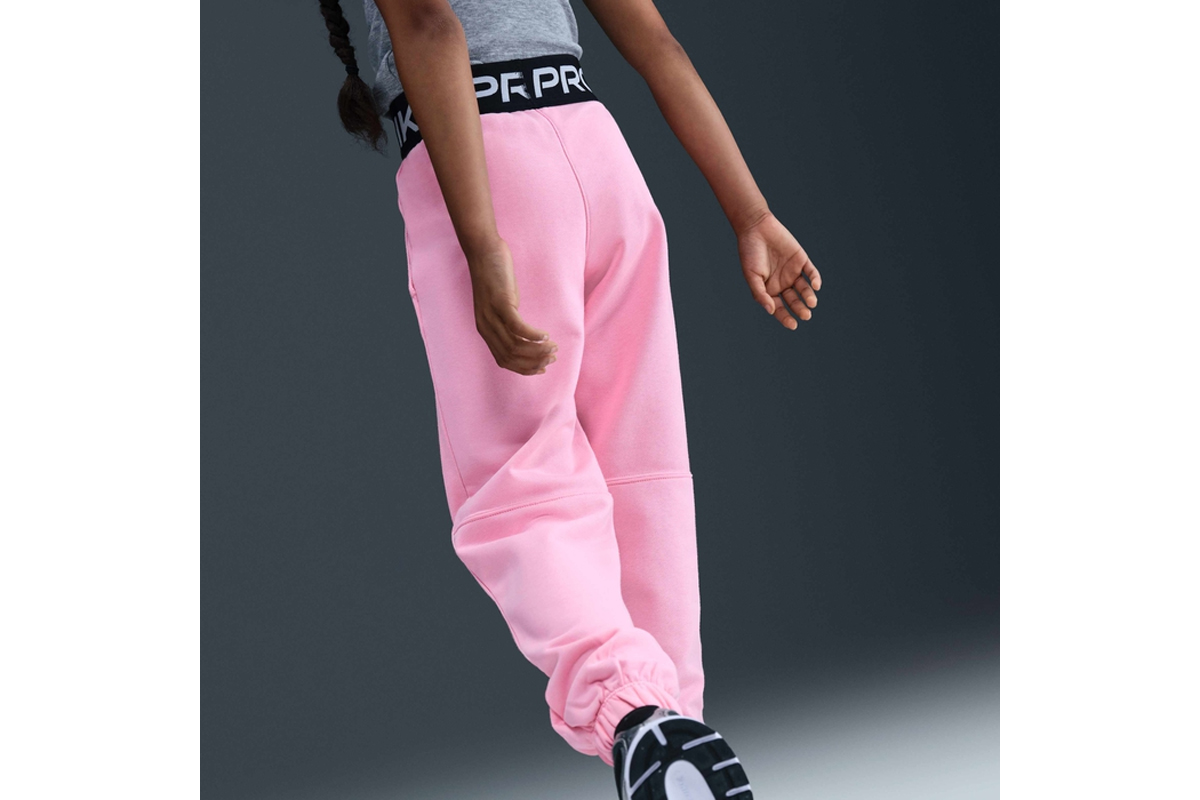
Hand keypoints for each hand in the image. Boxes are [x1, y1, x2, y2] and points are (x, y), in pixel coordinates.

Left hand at [467, 238, 557, 374]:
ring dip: (538, 350)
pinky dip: (534, 335)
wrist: (483, 250)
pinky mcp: (501, 303)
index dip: (524, 369)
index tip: (542, 368)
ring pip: (516, 346)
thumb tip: (524, 335)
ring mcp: (492, 316)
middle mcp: (486, 326)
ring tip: (553, 347)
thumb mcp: (499, 304)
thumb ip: (506, 321)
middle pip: (511, 357)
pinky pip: (518, 327)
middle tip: (552, 357)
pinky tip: (546, 334)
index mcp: (486, 330)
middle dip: (534, 362)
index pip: (504, 361)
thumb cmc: (495, 276)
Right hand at [737, 211, 822, 329]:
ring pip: (804, 289)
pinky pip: (811, 272)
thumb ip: (760, 293)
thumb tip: (771, 310)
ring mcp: (793, 272)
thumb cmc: (750, 253)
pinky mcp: (801, 260)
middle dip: (800, 309)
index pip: (779, 308)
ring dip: (808, 297)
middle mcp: (782, 283)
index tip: (793, 325)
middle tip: (806, 315)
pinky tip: (816, 286)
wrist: (756, 228)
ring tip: (811, 303)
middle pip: (794, 301)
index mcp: (769, 289)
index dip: (785, 317)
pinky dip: (815, 279)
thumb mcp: (751, 276)